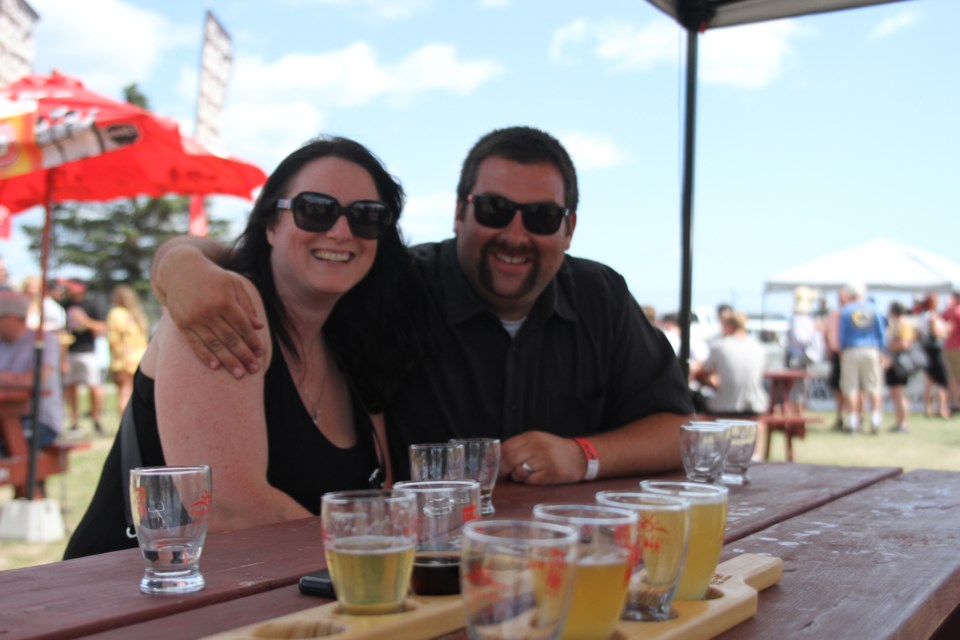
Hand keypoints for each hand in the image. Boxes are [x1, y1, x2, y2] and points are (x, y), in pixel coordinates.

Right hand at [160, 253, 263, 377]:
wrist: (180, 270)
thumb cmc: (213, 278)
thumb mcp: (234, 285)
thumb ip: (246, 305)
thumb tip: (259, 327)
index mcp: (225, 300)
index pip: (242, 326)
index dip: (252, 341)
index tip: (260, 353)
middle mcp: (209, 311)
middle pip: (230, 338)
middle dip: (243, 355)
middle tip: (254, 370)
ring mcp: (194, 319)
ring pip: (214, 344)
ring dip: (228, 361)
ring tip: (239, 374)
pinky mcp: (182, 324)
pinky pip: (195, 343)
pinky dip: (205, 356)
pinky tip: (215, 366)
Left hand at [500, 431, 585, 484]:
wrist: (580, 456)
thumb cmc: (554, 450)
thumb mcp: (537, 441)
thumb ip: (519, 446)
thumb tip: (497, 458)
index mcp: (531, 436)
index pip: (506, 447)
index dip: (497, 459)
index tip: (495, 467)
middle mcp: (536, 446)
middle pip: (509, 459)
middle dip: (503, 471)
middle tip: (504, 476)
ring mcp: (544, 459)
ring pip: (518, 471)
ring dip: (517, 477)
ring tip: (523, 475)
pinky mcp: (550, 473)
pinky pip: (530, 481)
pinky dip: (528, 482)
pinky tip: (535, 478)